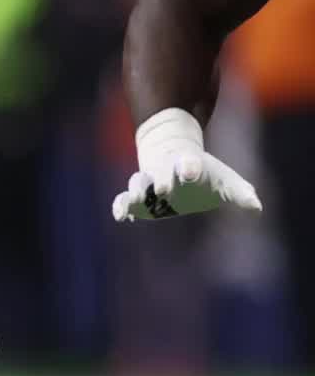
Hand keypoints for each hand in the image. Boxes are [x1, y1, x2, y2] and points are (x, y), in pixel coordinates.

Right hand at [112, 107, 259, 221]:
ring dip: (138, 190)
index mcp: (189, 165)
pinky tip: (121, 217)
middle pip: (160, 172)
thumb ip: (240, 194)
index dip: (189, 167)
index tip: (190, 173)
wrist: (173, 158)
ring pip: (138, 181)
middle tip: (164, 189)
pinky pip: (123, 199)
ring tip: (138, 201)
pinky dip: (120, 206)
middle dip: (162, 179)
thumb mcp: (225, 181)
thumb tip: (256, 209)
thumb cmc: (204, 174)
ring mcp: (149, 183)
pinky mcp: (137, 198)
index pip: (190, 164)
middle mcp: (165, 171)